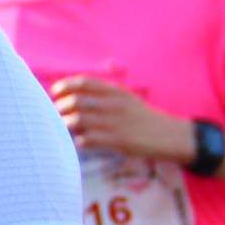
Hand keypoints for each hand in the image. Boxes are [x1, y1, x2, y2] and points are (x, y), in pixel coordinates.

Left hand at [49, 76, 188, 163]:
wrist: (168, 135)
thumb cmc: (143, 118)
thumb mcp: (127, 99)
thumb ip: (104, 95)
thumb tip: (74, 96)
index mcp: (116, 91)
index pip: (84, 82)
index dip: (65, 86)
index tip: (55, 92)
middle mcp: (114, 104)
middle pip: (76, 101)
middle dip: (60, 108)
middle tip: (56, 114)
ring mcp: (115, 123)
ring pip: (78, 120)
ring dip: (65, 125)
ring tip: (63, 128)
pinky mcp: (117, 141)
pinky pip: (87, 140)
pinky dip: (78, 141)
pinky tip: (79, 142)